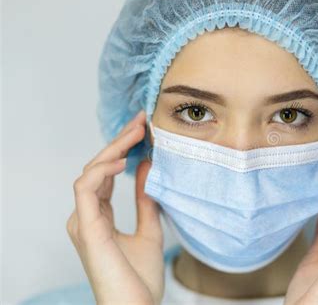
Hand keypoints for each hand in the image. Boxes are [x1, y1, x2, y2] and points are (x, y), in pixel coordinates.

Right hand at [67, 110, 163, 304]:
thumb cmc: (140, 280)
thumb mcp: (150, 230)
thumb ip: (146, 201)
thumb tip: (148, 168)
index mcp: (99, 217)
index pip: (106, 174)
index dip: (123, 150)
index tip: (144, 130)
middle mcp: (87, 216)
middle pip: (98, 168)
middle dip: (119, 142)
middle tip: (141, 121)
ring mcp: (83, 222)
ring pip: (90, 172)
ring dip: (112, 149)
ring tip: (136, 132)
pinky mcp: (86, 228)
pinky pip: (85, 189)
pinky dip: (101, 171)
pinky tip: (122, 160)